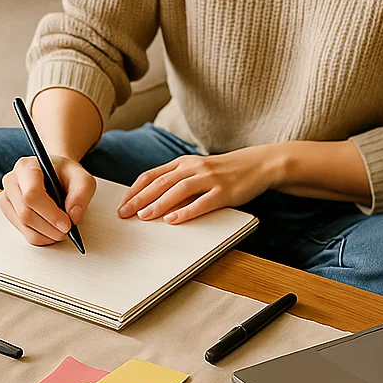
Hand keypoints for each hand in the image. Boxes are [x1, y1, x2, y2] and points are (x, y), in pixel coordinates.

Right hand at [0, 155, 95, 244]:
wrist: (55, 175)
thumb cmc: (65, 174)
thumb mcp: (82, 178)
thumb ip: (82, 193)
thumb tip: (73, 216)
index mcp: (27, 167)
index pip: (31, 194)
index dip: (50, 213)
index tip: (66, 223)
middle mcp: (12, 181)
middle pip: (26, 213)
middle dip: (50, 228)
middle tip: (67, 230)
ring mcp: (8, 198)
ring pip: (24, 226)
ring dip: (47, 235)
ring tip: (61, 230)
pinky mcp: (9, 212)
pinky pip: (24, 233)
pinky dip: (41, 237)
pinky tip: (52, 230)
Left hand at [117, 146, 282, 222]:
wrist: (259, 163)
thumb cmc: (226, 170)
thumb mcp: (199, 170)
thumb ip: (178, 180)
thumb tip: (152, 198)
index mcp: (184, 162)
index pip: (152, 175)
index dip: (135, 190)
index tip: (123, 204)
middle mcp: (194, 167)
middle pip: (160, 183)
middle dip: (140, 199)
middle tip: (125, 213)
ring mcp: (210, 178)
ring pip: (178, 190)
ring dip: (159, 204)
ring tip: (144, 217)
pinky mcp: (224, 192)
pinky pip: (202, 202)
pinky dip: (186, 211)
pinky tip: (173, 220)